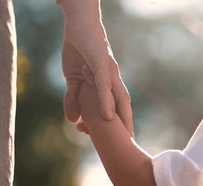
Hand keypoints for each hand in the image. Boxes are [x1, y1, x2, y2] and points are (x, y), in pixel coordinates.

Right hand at [59, 0, 133, 135]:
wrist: (78, 24)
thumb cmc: (79, 50)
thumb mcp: (73, 79)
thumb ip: (73, 100)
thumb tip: (72, 121)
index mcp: (108, 84)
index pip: (114, 107)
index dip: (118, 124)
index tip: (122, 142)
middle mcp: (113, 79)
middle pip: (123, 106)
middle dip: (127, 125)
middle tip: (130, 144)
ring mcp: (109, 71)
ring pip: (118, 97)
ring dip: (122, 117)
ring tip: (125, 135)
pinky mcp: (101, 62)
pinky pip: (105, 85)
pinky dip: (107, 101)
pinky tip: (109, 116)